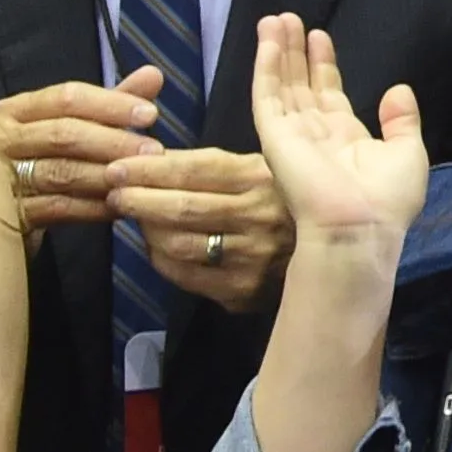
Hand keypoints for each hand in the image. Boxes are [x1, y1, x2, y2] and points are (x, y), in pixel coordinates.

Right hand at [0, 72, 167, 228]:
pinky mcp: (9, 214)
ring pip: (60, 172)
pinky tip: (119, 204)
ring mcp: (1, 179)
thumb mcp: (73, 123)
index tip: (150, 113)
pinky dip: (92, 206)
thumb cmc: (45, 155)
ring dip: (106, 175)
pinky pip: (57, 207)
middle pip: (63, 134)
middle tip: (154, 151)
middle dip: (113, 141)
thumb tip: (153, 74)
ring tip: (140, 177)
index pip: (67, 98)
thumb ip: (112, 101)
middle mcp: (3, 141)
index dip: (111, 104)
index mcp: (15, 111)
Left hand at [111, 145, 293, 310]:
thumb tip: (151, 160)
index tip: (117, 168)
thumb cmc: (289, 200)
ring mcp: (251, 259)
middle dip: (138, 199)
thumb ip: (213, 166)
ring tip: (135, 218)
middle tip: (113, 193)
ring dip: (147, 230)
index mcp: (264, 179)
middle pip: (182, 208)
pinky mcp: (242, 291)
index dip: (149, 169)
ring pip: (178, 244)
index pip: (194, 171)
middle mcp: (259, 219)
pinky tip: (157, 246)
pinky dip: (161, 258)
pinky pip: (185, 275)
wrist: (337, 248)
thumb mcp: (263, 169)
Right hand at [243, 14, 425, 254]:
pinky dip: (266, 68)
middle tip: (288, 19)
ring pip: (281, 85)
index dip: (323, 66)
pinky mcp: (274, 137)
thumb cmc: (387, 198)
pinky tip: (267, 43)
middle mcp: (316, 135)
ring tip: (274, 20)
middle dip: (295, 52)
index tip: (319, 36)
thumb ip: (402, 121)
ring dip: (276, 52)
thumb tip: (398, 90)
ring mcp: (292, 136)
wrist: (360, 228)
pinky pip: (266, 97)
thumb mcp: (408, 153)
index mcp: (346, 140)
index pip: (329, 95)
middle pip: (300, 85)